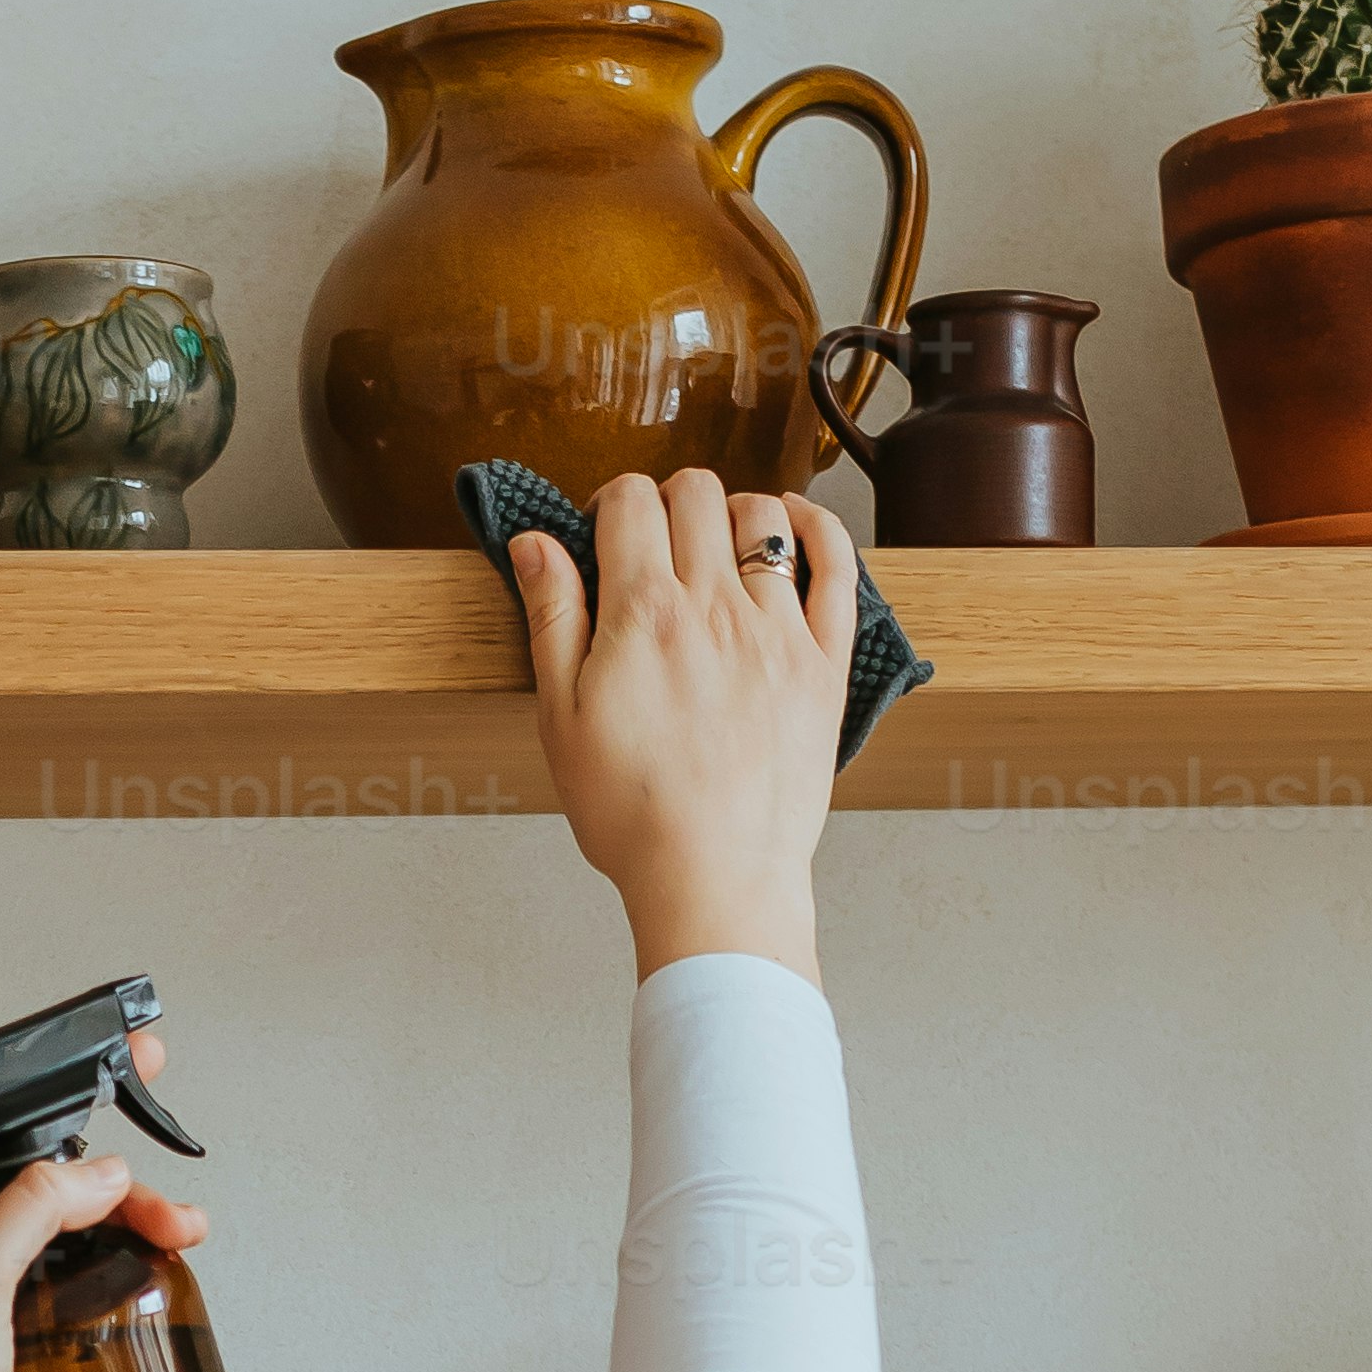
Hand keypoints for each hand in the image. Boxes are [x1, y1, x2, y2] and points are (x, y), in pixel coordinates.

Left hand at [0, 1041, 204, 1371]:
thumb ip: (28, 1211)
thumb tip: (97, 1174)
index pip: (11, 1124)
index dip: (78, 1088)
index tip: (138, 1063)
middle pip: (60, 1182)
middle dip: (127, 1185)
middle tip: (174, 1208)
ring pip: (79, 1237)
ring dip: (136, 1233)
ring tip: (179, 1241)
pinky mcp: (21, 1346)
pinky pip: (82, 1296)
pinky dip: (125, 1285)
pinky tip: (150, 1288)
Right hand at [516, 469, 853, 986]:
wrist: (714, 879)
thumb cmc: (632, 814)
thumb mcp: (561, 718)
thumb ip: (552, 618)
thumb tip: (534, 541)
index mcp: (643, 614)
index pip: (630, 501)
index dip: (610, 502)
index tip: (606, 531)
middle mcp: (715, 607)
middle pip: (695, 493)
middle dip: (666, 500)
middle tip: (656, 540)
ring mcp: (779, 631)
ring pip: (763, 515)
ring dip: (733, 511)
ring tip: (717, 543)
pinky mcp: (825, 664)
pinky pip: (837, 566)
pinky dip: (818, 529)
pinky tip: (794, 527)